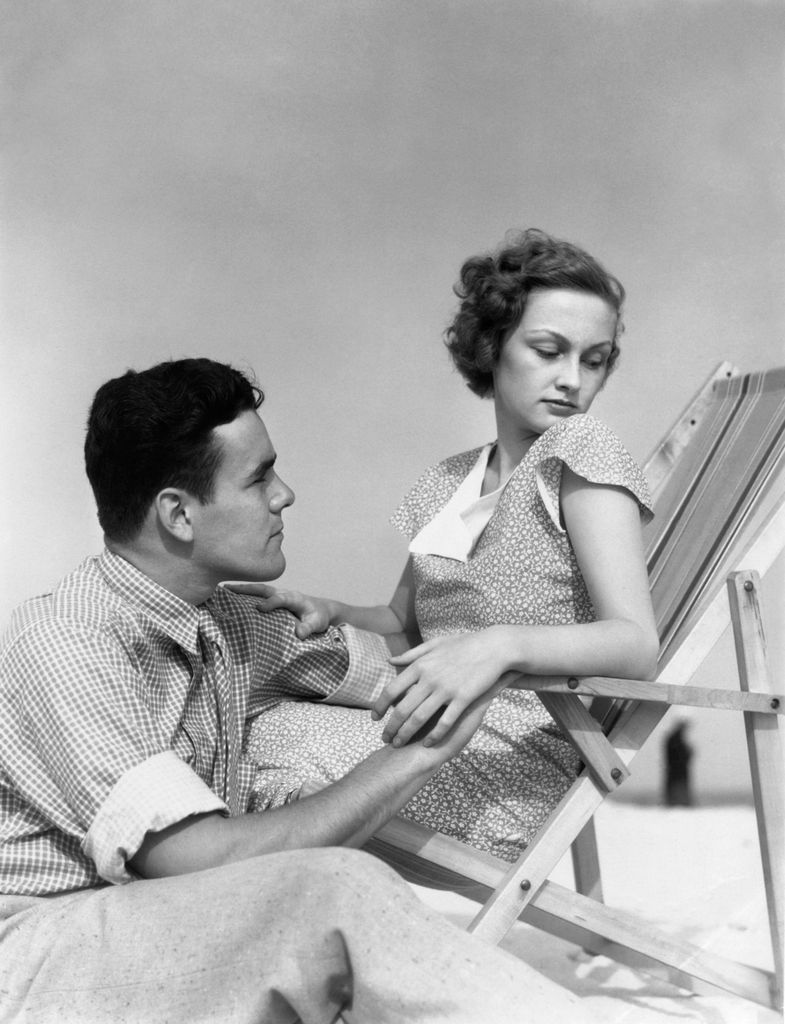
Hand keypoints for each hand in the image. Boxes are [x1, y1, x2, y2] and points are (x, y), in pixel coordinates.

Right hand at [223, 582, 330, 638]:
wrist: (320, 610)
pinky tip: (230, 597)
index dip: (271, 603)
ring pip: (258, 590)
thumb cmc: (318, 617)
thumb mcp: (318, 624)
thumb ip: (309, 628)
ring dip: (242, 589)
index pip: (281, 598)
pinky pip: (257, 595)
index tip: (259, 608)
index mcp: (295, 598)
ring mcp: (277, 595)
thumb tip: (298, 633)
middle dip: (247, 588)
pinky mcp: (273, 599)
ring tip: (222, 590)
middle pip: (263, 588)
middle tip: (228, 588)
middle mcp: (284, 593)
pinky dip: (244, 595)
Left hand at [373, 629, 507, 745]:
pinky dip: (433, 735)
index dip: (380, 706)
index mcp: (421, 665)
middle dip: (391, 727)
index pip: (392, 689)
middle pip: (402, 709)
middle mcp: (430, 678)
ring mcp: (446, 689)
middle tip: (385, 738)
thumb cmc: (465, 644)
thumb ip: (411, 654)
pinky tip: (427, 743)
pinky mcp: (463, 698)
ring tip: (399, 744)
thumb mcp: (435, 645)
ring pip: (419, 718)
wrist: (494, 647)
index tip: (375, 718)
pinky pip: (445, 723)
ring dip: (406, 734)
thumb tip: (390, 661)